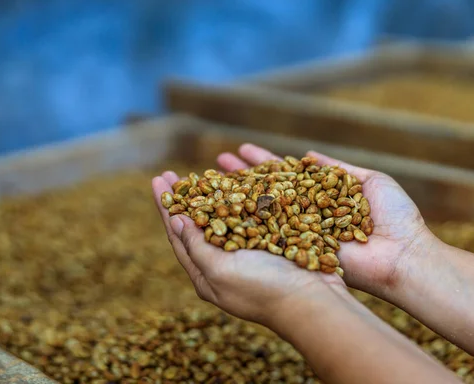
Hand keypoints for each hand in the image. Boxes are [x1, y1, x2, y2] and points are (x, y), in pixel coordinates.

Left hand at [151, 147, 345, 326]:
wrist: (315, 300)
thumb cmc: (264, 289)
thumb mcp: (220, 270)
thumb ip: (196, 245)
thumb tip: (174, 220)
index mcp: (207, 274)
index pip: (178, 236)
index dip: (167, 207)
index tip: (158, 179)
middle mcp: (225, 263)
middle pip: (198, 224)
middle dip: (186, 197)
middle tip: (174, 173)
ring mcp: (250, 252)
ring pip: (226, 217)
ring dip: (214, 194)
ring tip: (205, 173)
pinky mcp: (271, 242)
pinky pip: (252, 216)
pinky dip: (244, 198)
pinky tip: (240, 183)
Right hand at [214, 144, 433, 295]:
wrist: (402, 254)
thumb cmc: (394, 217)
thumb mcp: (370, 181)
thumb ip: (336, 168)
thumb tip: (306, 155)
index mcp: (321, 196)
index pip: (286, 175)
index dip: (264, 163)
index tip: (242, 150)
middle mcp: (305, 213)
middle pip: (267, 191)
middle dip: (243, 177)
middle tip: (218, 163)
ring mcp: (299, 232)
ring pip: (263, 210)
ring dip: (237, 195)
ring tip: (213, 179)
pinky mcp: (298, 249)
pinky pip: (271, 233)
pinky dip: (249, 221)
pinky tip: (226, 209)